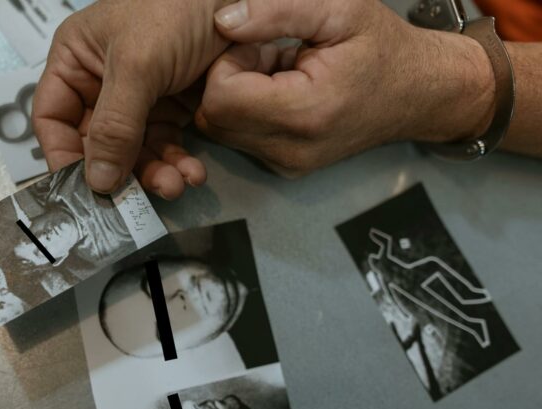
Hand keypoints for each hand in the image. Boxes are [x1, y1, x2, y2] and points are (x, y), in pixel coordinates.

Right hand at [33, 0, 233, 197]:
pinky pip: (165, 144)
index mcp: (76, 61)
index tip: (84, 189)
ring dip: (155, 171)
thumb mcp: (138, 64)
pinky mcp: (172, 105)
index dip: (65, 156)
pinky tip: (193, 172)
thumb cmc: (177, 8)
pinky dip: (177, 161)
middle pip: (98, 143)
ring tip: (178, 184)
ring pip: (134, 150)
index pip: (54, 119)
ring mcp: (139, 96)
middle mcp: (102, 81)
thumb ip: (115, 125)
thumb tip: (98, 181)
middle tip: (143, 195)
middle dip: (121, 170)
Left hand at [196, 0, 495, 176]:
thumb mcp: (339, 8)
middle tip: (267, 55)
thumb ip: (277, 10)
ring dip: (237, 95)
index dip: (226, 63)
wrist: (423, 94)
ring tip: (278, 70)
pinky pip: (240, 138)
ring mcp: (287, 164)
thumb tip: (222, 21)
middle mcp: (291, 149)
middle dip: (228, 79)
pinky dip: (249, 111)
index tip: (256, 44)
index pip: (220, 98)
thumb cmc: (384, 47)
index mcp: (305, 112)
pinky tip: (282, 89)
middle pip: (213, 117)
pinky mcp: (285, 167)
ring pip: (222, 129)